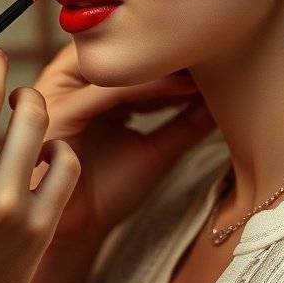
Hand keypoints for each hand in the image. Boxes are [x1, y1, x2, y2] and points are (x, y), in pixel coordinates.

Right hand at [27, 42, 214, 251]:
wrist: (74, 234)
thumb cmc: (106, 190)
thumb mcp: (157, 149)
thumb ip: (185, 122)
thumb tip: (227, 98)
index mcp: (89, 85)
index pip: (132, 52)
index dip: (176, 51)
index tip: (222, 51)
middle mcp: (70, 82)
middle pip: (122, 48)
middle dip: (170, 51)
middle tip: (219, 49)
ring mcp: (59, 93)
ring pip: (116, 65)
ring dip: (162, 63)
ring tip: (205, 66)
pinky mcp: (56, 114)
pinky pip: (106, 92)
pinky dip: (145, 87)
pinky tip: (182, 88)